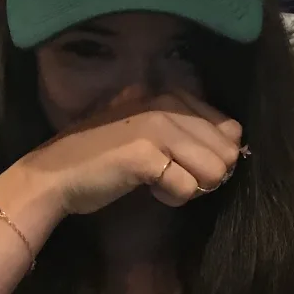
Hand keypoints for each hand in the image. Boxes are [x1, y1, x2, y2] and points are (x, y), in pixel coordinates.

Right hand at [18, 92, 241, 214]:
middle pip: (227, 153)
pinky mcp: (147, 154)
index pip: (231, 129)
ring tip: (159, 179)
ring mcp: (158, 127)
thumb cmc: (107, 156)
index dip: (212, 155)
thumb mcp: (156, 134)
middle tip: (172, 174)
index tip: (181, 161)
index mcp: (174, 96)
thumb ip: (194, 132)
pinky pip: (187, 188)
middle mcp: (170, 104)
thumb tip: (237, 141)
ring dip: (190, 185)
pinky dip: (171, 197)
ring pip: (214, 171)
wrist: (57, 174)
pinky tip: (146, 187)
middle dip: (205, 173)